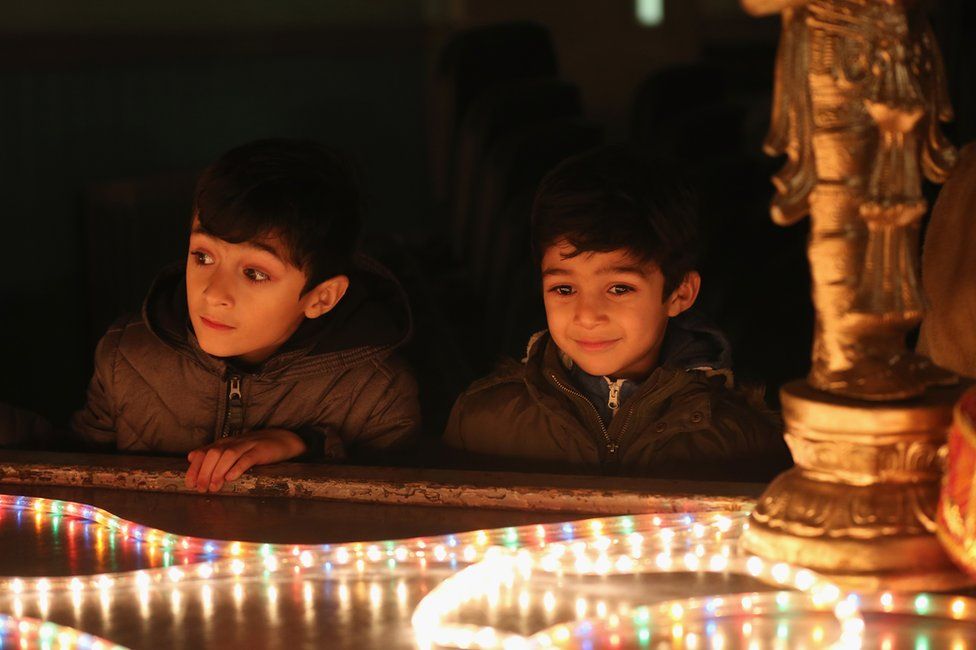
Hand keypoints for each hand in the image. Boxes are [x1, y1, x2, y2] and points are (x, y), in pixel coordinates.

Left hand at [184, 429, 305, 492]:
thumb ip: (213, 455)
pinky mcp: (260, 451)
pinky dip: (237, 468)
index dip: (194, 468)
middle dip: (204, 472)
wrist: (282, 440)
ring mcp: (247, 445)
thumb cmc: (254, 449)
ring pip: (228, 455)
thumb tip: (191, 457)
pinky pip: (247, 458)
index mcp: (224, 443)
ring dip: (218, 471)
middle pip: (213, 454)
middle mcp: (233, 443)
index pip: (203, 452)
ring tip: (214, 487)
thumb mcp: (232, 450)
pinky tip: (231, 478)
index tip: (190, 484)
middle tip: (201, 489)